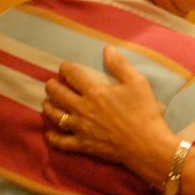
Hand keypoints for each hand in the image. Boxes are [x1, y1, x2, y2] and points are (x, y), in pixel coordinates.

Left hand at [43, 45, 179, 185]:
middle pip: (58, 94)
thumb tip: (107, 49)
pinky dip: (52, 137)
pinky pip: (61, 141)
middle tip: (51, 83)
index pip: (73, 75)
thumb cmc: (145, 113)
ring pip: (55, 115)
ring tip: (47, 103)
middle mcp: (82, 108)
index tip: (64, 66)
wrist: (147, 145)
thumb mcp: (138, 83)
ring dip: (48, 107)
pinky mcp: (83, 144)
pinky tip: (49, 133)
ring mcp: (80, 128)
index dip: (66, 68)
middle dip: (51, 86)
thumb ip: (120, 66)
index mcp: (95, 92)